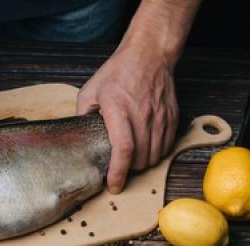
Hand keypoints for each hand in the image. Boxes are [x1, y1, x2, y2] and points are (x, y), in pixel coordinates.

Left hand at [77, 46, 177, 193]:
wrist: (149, 55)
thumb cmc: (118, 71)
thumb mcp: (90, 90)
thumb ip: (82, 115)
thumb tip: (77, 136)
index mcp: (118, 110)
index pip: (123, 150)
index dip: (118, 173)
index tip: (113, 186)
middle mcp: (142, 115)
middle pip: (140, 158)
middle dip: (129, 170)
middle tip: (118, 167)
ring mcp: (160, 117)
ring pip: (154, 156)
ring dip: (142, 163)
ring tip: (131, 157)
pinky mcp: (172, 117)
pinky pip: (166, 146)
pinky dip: (156, 153)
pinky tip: (145, 146)